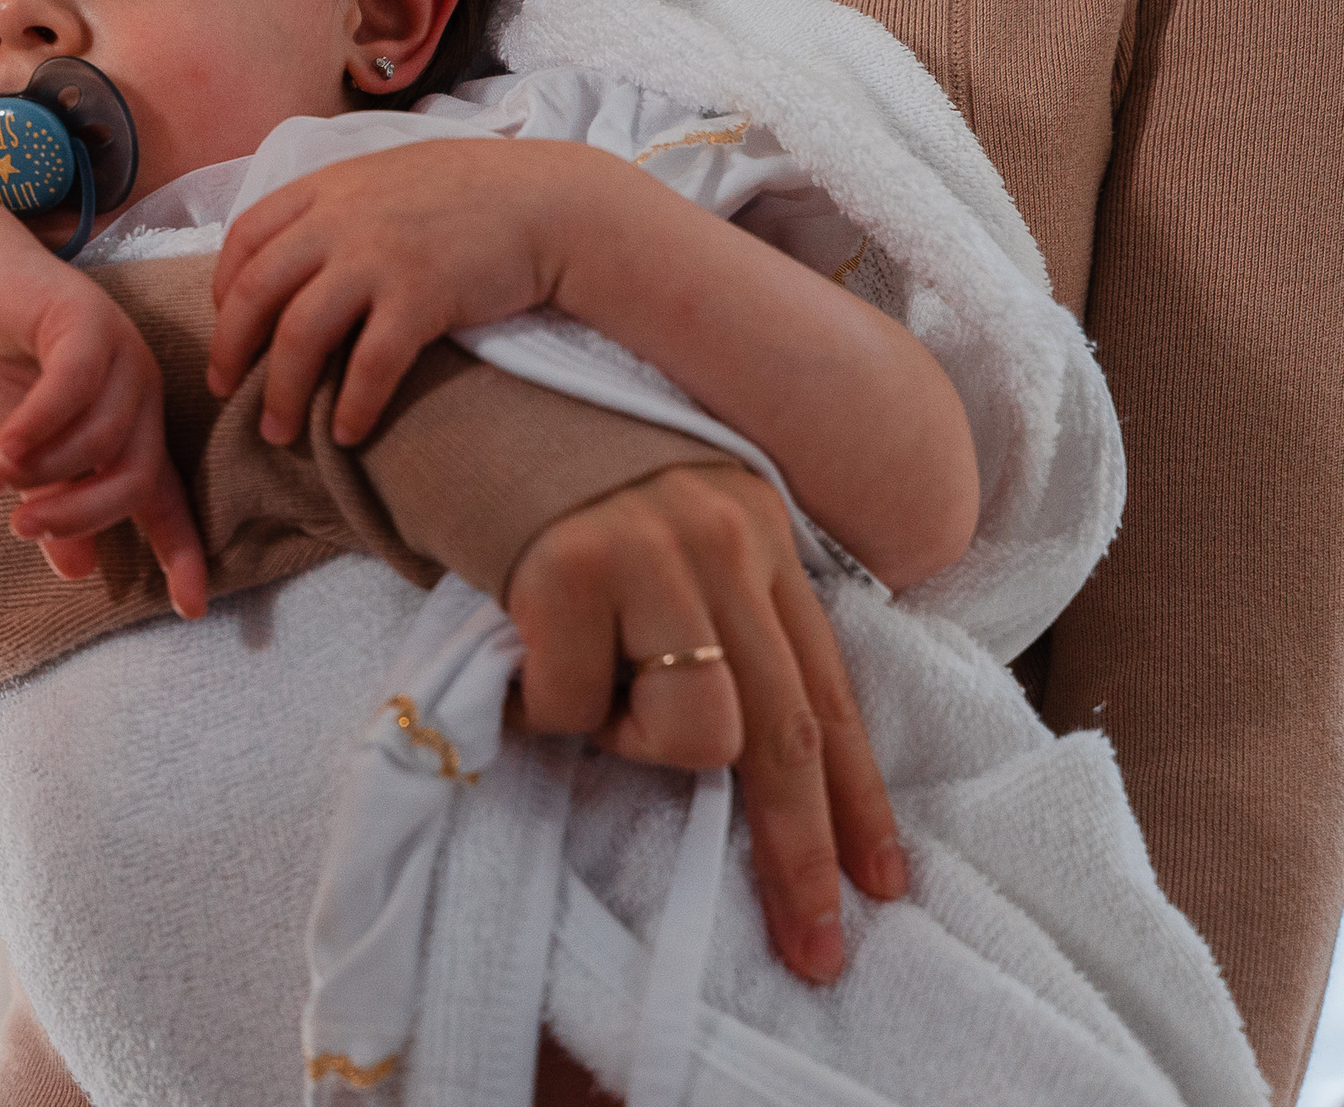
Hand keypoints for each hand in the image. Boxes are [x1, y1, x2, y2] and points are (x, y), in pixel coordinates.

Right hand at [0, 228, 208, 617]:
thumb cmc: (9, 371)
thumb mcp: (25, 455)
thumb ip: (52, 504)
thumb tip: (75, 573)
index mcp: (134, 433)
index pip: (166, 502)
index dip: (183, 555)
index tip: (192, 610)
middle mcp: (141, 396)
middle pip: (134, 477)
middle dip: (79, 515)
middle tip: (22, 527)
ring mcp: (122, 356)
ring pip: (102, 436)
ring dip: (44, 470)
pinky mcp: (89, 321)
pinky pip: (74, 387)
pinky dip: (38, 425)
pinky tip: (3, 446)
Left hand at [211, 140, 612, 445]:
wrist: (550, 201)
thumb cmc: (471, 194)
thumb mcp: (388, 177)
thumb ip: (337, 206)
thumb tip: (292, 255)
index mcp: (327, 186)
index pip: (244, 238)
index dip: (223, 291)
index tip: (226, 328)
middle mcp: (341, 219)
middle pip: (255, 294)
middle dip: (229, 352)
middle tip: (224, 392)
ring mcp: (380, 257)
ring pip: (298, 335)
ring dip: (279, 393)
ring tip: (275, 432)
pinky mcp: (422, 297)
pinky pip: (369, 366)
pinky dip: (351, 406)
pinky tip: (346, 433)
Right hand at [503, 462, 905, 984]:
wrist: (460, 394)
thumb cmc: (554, 492)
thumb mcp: (663, 537)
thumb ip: (714, 618)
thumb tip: (744, 758)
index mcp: (759, 535)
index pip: (827, 687)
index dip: (859, 798)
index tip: (882, 887)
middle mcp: (724, 537)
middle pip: (784, 731)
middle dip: (798, 853)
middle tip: (812, 948)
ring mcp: (651, 550)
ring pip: (694, 732)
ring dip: (627, 739)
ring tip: (576, 681)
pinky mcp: (572, 566)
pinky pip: (575, 708)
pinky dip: (541, 707)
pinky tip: (520, 650)